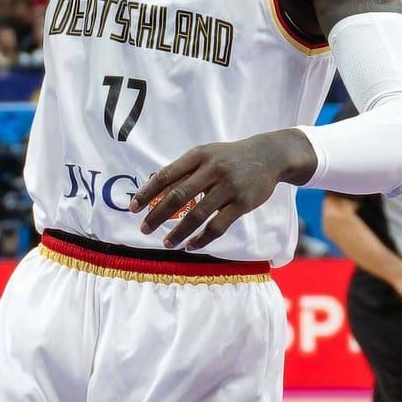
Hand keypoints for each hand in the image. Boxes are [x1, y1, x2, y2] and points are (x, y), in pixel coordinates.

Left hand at [131, 132, 308, 250]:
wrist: (268, 155)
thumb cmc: (228, 158)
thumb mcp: (205, 155)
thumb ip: (182, 171)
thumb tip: (152, 192)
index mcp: (198, 155)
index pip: (166, 175)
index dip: (147, 193)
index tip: (133, 208)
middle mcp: (212, 169)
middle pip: (178, 196)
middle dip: (157, 215)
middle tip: (144, 229)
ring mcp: (229, 186)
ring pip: (197, 215)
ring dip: (178, 232)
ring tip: (166, 243)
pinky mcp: (243, 203)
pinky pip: (218, 226)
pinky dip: (202, 239)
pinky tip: (190, 246)